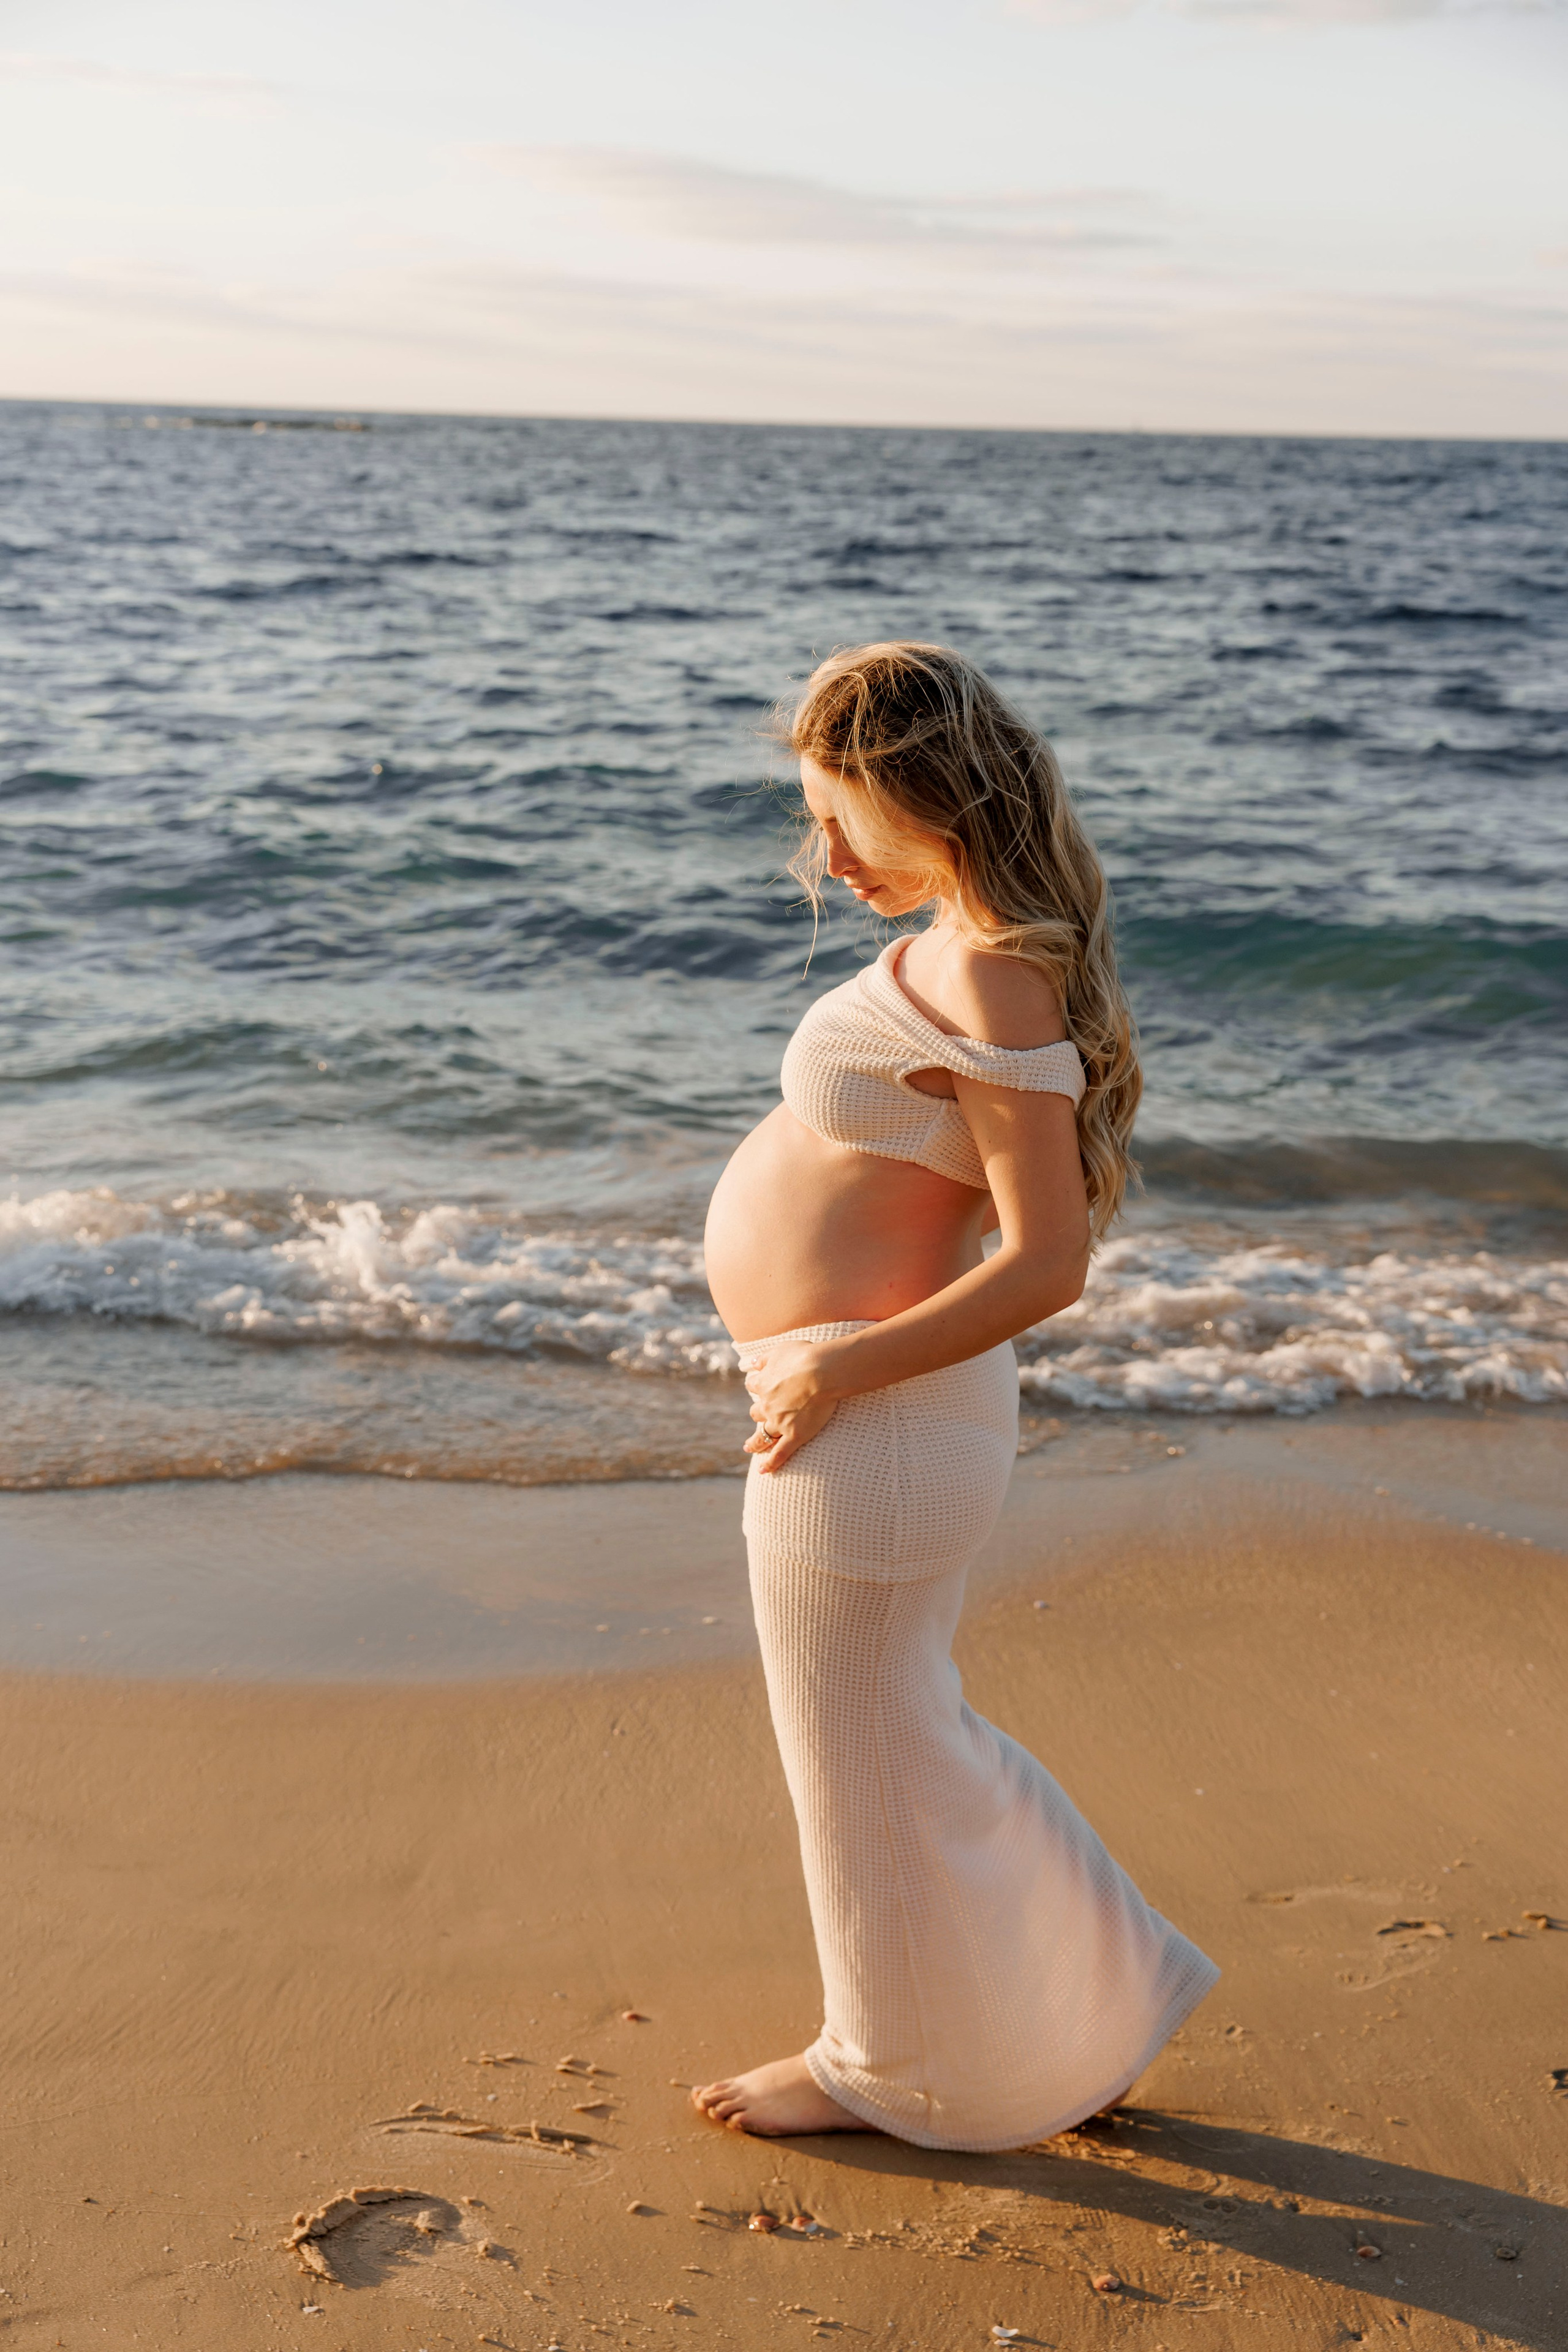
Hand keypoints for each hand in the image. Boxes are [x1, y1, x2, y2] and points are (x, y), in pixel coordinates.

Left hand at [742, 1340, 840, 1473]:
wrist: (822, 1371)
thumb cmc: (805, 1356)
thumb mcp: (780, 1350)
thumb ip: (765, 1358)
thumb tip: (751, 1363)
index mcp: (764, 1383)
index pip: (754, 1385)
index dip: (757, 1386)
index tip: (759, 1386)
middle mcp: (767, 1405)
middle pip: (756, 1412)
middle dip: (758, 1414)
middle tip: (759, 1416)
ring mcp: (780, 1422)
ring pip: (762, 1435)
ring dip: (755, 1442)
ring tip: (750, 1447)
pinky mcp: (795, 1435)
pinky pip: (780, 1454)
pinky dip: (771, 1463)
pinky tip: (763, 1471)